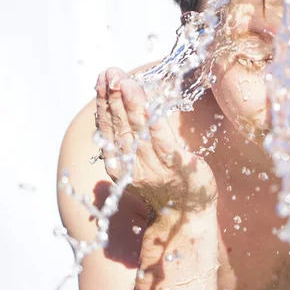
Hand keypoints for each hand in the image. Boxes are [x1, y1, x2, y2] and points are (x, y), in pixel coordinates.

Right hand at [95, 67, 216, 212]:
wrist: (187, 216)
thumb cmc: (166, 185)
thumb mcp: (141, 164)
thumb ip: (129, 142)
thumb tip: (120, 111)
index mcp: (119, 165)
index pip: (108, 128)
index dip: (104, 103)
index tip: (102, 80)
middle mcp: (131, 165)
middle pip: (119, 125)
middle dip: (113, 96)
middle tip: (109, 72)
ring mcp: (152, 166)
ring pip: (136, 129)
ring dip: (128, 102)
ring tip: (123, 80)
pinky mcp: (175, 164)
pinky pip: (160, 138)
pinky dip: (150, 119)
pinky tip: (145, 103)